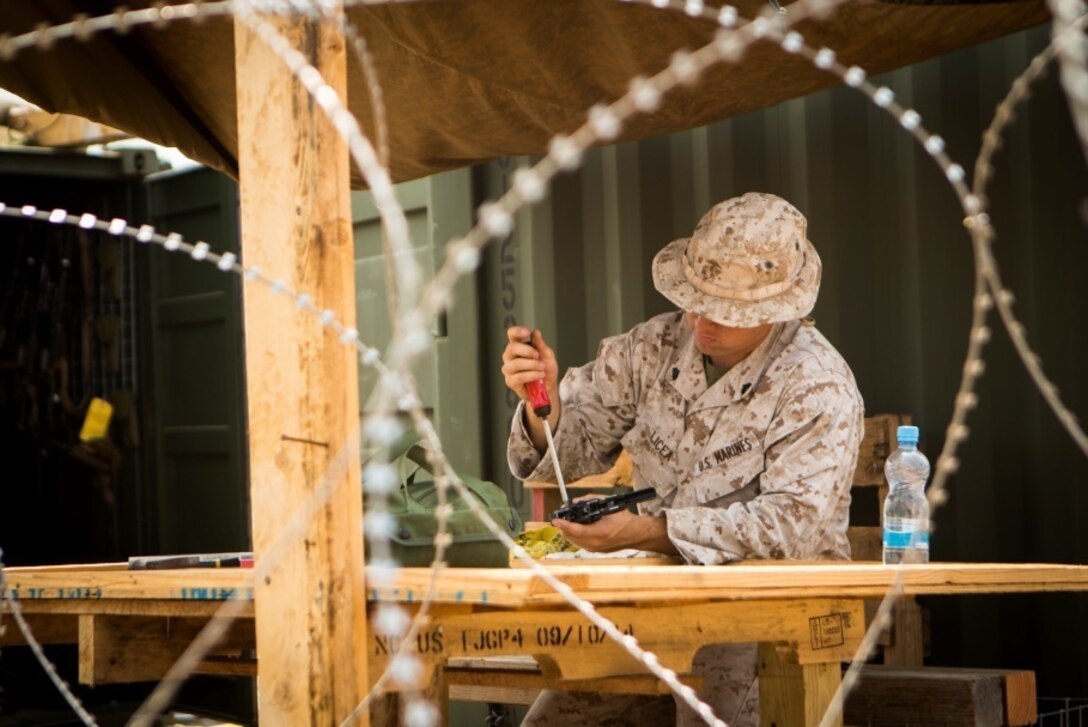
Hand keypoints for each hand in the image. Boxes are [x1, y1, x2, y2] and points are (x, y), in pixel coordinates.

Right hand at [501, 326, 558, 407]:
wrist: (548, 387)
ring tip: (542, 368)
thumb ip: (540, 345)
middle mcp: (510, 356)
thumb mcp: (547, 355)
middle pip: (511, 348)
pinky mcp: (510, 381)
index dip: (517, 331)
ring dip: (532, 365)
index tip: (527, 332)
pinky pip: (519, 377)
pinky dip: (532, 375)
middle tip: (538, 356)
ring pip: (516, 364)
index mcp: (518, 346)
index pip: (511, 334)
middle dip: (527, 351)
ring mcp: (508, 369)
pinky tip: (540, 375)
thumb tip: (536, 332)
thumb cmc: (546, 369)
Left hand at [552, 496, 675, 554]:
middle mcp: (595, 543)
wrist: (635, 534)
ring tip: (568, 522)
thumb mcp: (609, 506)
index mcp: (600, 532)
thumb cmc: (624, 520)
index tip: (555, 519)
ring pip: (573, 541)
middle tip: (562, 518)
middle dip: (564, 527)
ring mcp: (595, 549)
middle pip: (571, 537)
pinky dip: (575, 536)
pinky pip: (579, 544)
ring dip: (568, 532)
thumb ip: (591, 501)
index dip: (563, 524)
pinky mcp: (595, 551)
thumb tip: (576, 502)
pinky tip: (577, 528)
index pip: (575, 530)